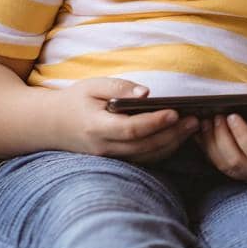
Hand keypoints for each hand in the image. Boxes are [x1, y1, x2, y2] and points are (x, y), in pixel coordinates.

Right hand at [54, 78, 198, 163]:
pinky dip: (163, 149)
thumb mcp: (92, 86)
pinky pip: (144, 159)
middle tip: (195, 120)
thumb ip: (119, 87)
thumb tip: (146, 93)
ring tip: (193, 126)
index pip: (130, 129)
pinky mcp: (116, 161)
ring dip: (172, 143)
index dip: (155, 122)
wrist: (51, 125)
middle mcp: (103, 147)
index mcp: (96, 127)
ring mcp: (110, 159)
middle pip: (144, 145)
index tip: (175, 111)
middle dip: (173, 134)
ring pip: (147, 155)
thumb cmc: (75, 101)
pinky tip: (179, 136)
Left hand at [198, 107, 246, 184]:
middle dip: (221, 137)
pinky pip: (222, 166)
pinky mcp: (246, 174)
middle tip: (215, 115)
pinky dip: (209, 150)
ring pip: (225, 166)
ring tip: (205, 121)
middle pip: (235, 161)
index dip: (241, 134)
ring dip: (211, 144)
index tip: (233, 115)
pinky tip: (203, 133)